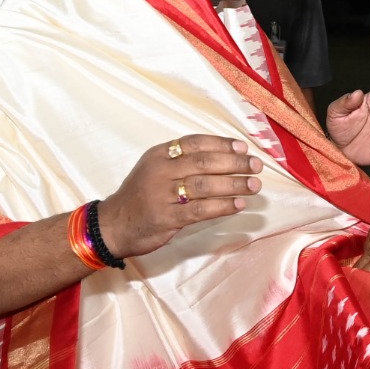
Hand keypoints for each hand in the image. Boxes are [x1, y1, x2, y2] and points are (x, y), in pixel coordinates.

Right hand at [97, 135, 261, 259]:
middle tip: (256, 166)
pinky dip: (223, 206)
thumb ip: (182, 161)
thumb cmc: (141, 196)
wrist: (113, 225)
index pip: (196, 143)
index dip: (222, 144)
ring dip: (234, 184)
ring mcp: (163, 194)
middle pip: (205, 162)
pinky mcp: (167, 217)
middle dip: (235, 163)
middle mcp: (161, 171)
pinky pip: (201, 209)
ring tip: (254, 185)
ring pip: (206, 185)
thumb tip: (225, 157)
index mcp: (159, 154)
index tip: (243, 148)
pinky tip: (239, 205)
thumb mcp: (155, 169)